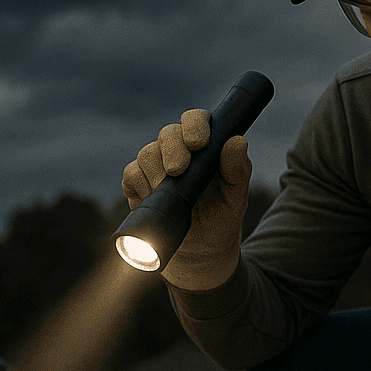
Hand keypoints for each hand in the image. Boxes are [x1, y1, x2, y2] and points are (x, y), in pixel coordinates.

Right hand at [121, 108, 252, 290]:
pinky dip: (141, 186)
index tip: (198, 143)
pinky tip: (154, 199)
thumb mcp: (235, 196)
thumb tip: (237, 141)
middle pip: (168, 133)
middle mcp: (179, 148)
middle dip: (172, 150)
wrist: (200, 249)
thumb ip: (238, 169)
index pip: (195, 120)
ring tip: (171, 194)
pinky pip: (132, 174)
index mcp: (205, 145)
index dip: (194, 126)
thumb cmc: (222, 217)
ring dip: (157, 173)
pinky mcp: (138, 181)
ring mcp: (156, 164)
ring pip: (148, 153)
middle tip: (178, 171)